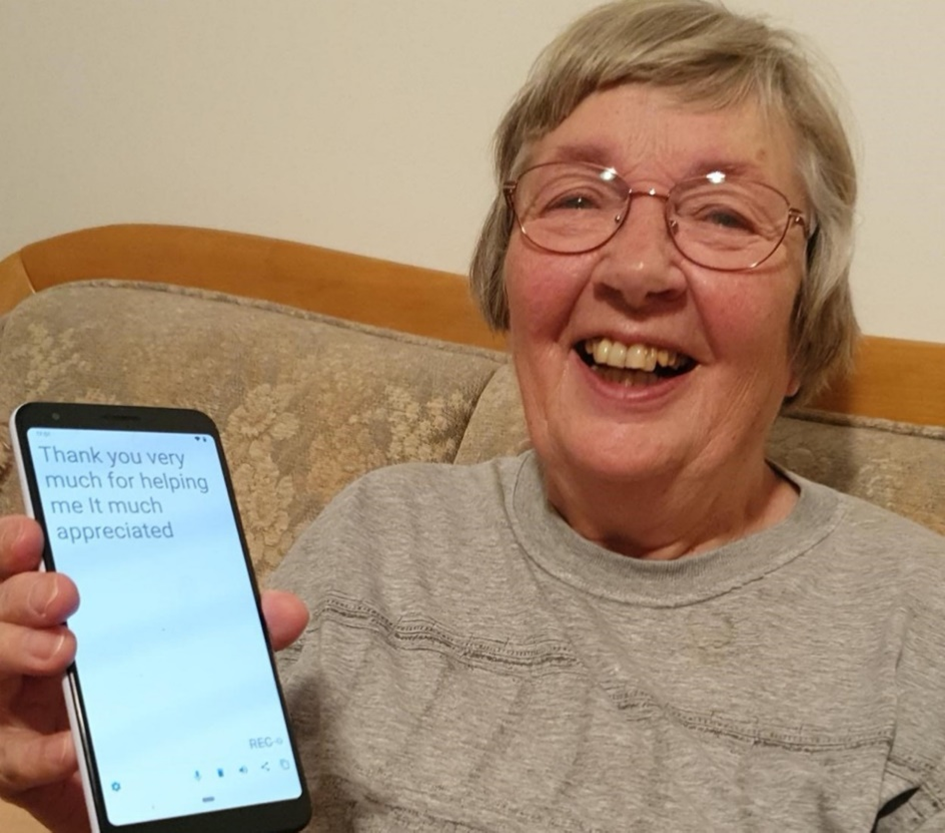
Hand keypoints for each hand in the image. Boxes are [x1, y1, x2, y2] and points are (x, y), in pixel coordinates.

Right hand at [0, 515, 309, 832]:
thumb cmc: (143, 703)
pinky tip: (71, 747)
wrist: (129, 789)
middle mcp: (20, 649)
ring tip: (62, 650)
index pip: (18, 564)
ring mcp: (8, 706)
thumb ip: (233, 633)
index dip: (13, 545)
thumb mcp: (185, 658)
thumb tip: (286, 612)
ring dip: (15, 650)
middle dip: (24, 593)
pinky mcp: (12, 759)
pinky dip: (39, 750)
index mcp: (56, 611)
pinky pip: (7, 757)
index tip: (36, 531)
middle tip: (67, 593)